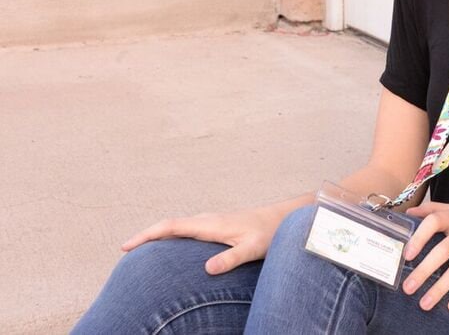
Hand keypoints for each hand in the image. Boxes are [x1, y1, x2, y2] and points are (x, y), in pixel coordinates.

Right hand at [120, 203, 289, 274]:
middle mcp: (207, 220)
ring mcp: (211, 221)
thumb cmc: (269, 233)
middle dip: (146, 237)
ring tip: (140, 252)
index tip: (126, 246)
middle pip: (169, 226)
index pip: (170, 227)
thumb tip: (207, 270)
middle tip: (124, 252)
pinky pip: (187, 230)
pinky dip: (171, 237)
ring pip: (177, 227)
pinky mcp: (216, 226)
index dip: (147, 236)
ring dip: (158, 236)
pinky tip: (171, 249)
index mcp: (210, 224)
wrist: (283, 218)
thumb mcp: (252, 248)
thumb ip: (231, 259)